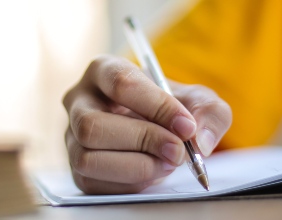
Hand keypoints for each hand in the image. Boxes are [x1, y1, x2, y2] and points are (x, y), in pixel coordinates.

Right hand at [62, 55, 231, 193]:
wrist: (161, 131)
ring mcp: (72, 136)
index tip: (186, 126)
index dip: (156, 106)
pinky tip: (152, 173)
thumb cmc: (173, 109)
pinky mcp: (76, 169)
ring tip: (167, 163)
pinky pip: (92, 183)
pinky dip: (129, 183)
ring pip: (87, 158)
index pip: (121, 83)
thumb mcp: (199, 101)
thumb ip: (210, 113)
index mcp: (104, 70)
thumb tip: (200, 140)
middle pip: (93, 125)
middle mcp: (79, 101)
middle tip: (177, 151)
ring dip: (135, 167)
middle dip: (142, 141)